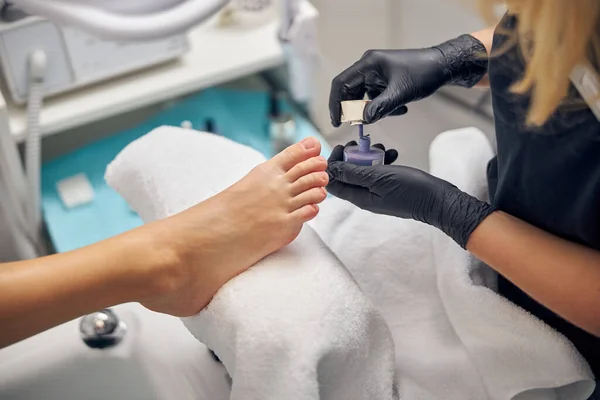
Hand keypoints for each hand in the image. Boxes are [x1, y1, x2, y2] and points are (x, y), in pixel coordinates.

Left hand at [326, 144, 495, 247]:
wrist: (438, 200)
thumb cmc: (410, 190)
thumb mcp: (378, 178)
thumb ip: (353, 174)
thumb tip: (330, 170)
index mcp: (359, 198)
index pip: (333, 183)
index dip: (333, 164)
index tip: (341, 148)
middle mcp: (366, 197)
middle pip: (347, 176)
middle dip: (351, 157)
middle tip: (359, 144)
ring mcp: (378, 193)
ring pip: (364, 172)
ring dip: (369, 156)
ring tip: (380, 147)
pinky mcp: (389, 188)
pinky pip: (379, 173)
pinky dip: (383, 161)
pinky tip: (392, 154)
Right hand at [329, 34, 487, 125]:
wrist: (442, 66)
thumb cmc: (423, 73)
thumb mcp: (400, 93)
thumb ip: (380, 108)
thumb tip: (363, 120)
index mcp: (368, 64)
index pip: (340, 83)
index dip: (335, 103)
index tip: (337, 121)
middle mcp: (369, 67)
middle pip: (350, 91)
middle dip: (357, 109)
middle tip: (363, 124)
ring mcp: (376, 73)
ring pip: (364, 97)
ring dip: (374, 109)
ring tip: (393, 112)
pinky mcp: (384, 80)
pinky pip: (376, 97)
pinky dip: (384, 106)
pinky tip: (401, 108)